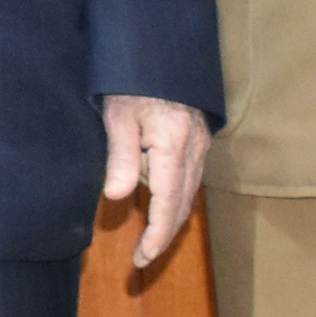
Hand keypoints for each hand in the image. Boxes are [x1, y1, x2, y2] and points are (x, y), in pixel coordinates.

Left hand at [100, 97, 209, 272]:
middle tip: (142, 259)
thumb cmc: (134, 83)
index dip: (157, 235)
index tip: (143, 258)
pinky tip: (160, 208)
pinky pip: (190, 181)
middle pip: (182, 206)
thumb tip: (115, 196)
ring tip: (148, 241)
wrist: (161, 57)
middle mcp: (194, 152)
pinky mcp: (199, 144)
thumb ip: (120, 156)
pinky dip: (176, 201)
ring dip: (170, 221)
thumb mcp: (118, 116)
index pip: (168, 203)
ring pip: (188, 196)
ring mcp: (200, 148)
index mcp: (174, 147)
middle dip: (164, 236)